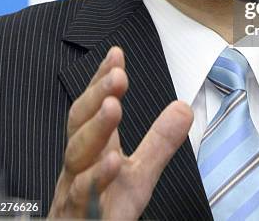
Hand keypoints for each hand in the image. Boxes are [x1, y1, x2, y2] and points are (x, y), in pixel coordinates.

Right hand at [48, 46, 192, 219]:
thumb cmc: (104, 210)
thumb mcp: (139, 174)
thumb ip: (159, 142)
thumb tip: (183, 108)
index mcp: (94, 149)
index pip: (92, 107)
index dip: (101, 80)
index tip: (116, 54)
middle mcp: (80, 165)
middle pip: (80, 124)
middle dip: (97, 96)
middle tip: (118, 75)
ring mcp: (75, 191)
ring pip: (77, 156)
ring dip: (95, 128)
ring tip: (112, 106)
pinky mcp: (78, 219)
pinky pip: (82, 198)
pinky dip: (94, 179)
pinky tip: (110, 162)